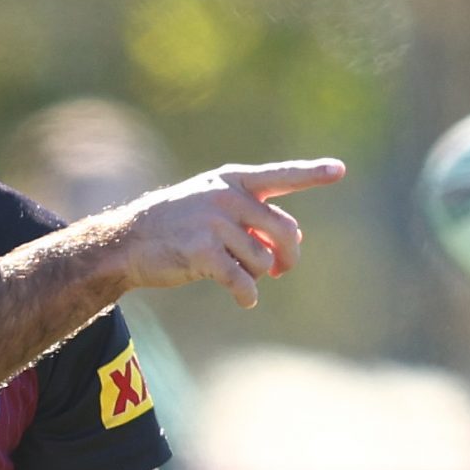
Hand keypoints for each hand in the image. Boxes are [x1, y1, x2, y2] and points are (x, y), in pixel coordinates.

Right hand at [114, 160, 345, 308]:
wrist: (129, 241)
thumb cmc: (178, 225)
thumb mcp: (214, 207)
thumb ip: (254, 216)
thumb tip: (296, 238)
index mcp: (233, 181)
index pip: (281, 175)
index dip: (312, 174)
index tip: (340, 169)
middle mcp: (226, 197)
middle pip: (285, 231)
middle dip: (288, 256)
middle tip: (281, 269)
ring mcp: (214, 223)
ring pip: (263, 261)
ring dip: (257, 275)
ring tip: (236, 272)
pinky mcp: (203, 252)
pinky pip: (242, 282)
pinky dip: (247, 296)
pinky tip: (244, 300)